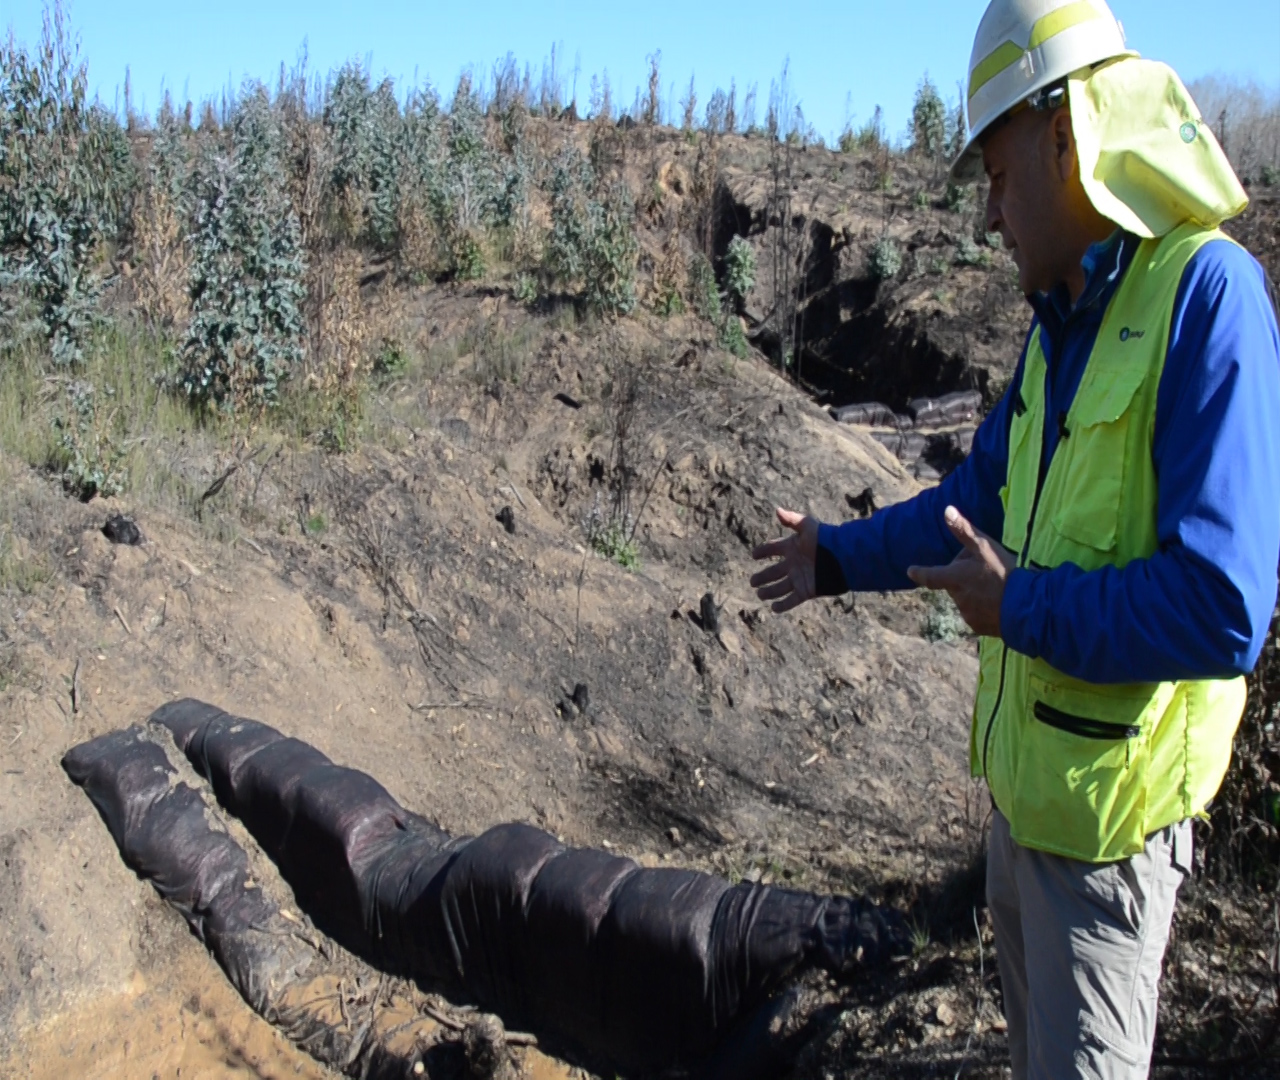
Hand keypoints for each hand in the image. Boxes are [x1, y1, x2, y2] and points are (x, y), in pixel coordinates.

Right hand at [750, 508, 819, 612]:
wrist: (844, 557)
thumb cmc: (826, 539)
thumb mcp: (808, 526)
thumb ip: (792, 520)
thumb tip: (777, 510)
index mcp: (792, 547)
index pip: (773, 549)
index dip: (763, 551)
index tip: (754, 555)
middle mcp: (794, 563)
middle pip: (773, 571)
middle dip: (763, 577)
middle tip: (752, 582)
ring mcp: (799, 578)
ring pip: (780, 587)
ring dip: (769, 591)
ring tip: (759, 594)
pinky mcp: (806, 591)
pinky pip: (791, 600)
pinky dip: (782, 605)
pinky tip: (773, 608)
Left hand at [907, 506, 1014, 637]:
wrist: (1024, 606)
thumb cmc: (1002, 573)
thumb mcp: (984, 547)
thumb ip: (964, 531)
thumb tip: (947, 510)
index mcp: (954, 578)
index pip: (930, 575)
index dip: (919, 572)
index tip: (911, 571)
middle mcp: (956, 598)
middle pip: (955, 584)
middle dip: (964, 578)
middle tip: (987, 571)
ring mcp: (967, 614)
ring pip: (967, 599)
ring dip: (975, 593)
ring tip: (997, 588)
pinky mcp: (979, 627)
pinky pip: (978, 615)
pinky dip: (985, 609)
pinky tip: (1000, 604)